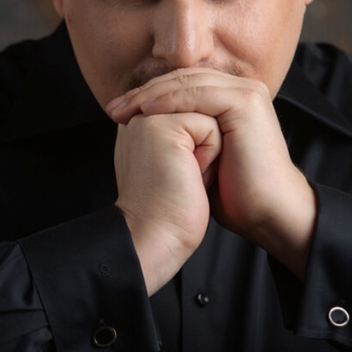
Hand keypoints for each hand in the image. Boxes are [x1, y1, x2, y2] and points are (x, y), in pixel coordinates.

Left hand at [107, 69, 316, 276]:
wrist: (266, 212)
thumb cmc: (234, 193)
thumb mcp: (200, 156)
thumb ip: (184, 134)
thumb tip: (146, 127)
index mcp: (231, 98)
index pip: (182, 84)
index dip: (147, 94)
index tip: (116, 112)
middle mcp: (241, 89)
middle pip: (183, 78)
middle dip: (144, 92)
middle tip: (114, 108)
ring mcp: (246, 93)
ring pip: (188, 82)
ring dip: (151, 94)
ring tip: (125, 109)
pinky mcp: (246, 102)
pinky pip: (199, 93)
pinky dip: (170, 100)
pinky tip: (148, 111)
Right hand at [113, 111, 220, 294]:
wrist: (156, 238)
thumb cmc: (169, 213)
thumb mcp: (177, 166)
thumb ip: (184, 139)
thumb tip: (209, 126)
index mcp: (141, 127)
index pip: (193, 116)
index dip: (201, 148)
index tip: (179, 178)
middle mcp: (140, 118)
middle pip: (202, 113)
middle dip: (206, 148)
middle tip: (183, 178)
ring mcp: (148, 119)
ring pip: (208, 116)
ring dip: (209, 151)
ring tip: (186, 176)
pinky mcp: (163, 126)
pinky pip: (211, 125)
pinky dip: (210, 155)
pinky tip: (189, 175)